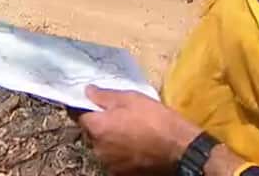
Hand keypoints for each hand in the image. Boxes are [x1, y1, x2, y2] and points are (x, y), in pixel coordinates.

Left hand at [77, 85, 201, 175]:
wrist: (180, 150)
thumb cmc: (156, 120)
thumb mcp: (132, 99)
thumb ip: (105, 96)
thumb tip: (87, 91)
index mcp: (97, 128)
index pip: (78, 115)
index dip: (86, 107)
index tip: (95, 103)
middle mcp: (97, 149)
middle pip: (91, 132)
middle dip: (100, 124)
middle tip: (119, 116)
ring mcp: (109, 164)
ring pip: (103, 147)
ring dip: (110, 140)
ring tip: (130, 133)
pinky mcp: (121, 174)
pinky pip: (114, 160)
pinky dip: (120, 153)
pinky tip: (135, 147)